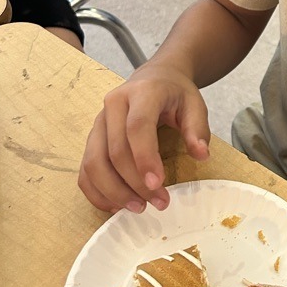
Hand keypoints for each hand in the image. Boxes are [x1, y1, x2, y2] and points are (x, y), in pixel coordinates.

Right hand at [78, 63, 210, 213]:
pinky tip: (117, 205)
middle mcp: (114, 105)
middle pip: (114, 151)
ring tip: (139, 208)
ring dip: (114, 192)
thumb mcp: (194, 104)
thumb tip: (201, 155)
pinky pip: (85, 169)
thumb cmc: (174, 94)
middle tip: (159, 203)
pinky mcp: (91, 138)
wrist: (154, 78)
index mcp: (142, 92)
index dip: (145, 158)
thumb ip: (197, 129)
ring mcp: (98, 122)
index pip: (137, 127)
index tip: (158, 185)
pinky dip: (97, 191)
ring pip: (94, 163)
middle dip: (134, 183)